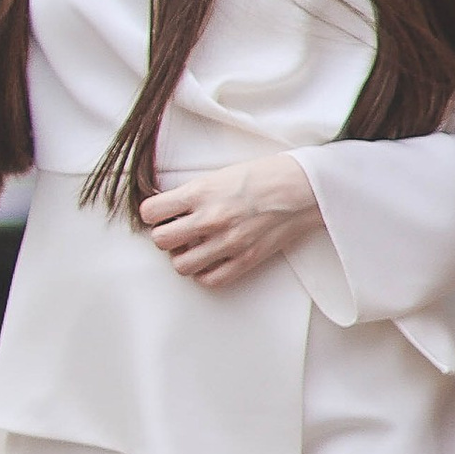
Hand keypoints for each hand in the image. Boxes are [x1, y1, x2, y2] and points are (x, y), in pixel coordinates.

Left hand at [139, 153, 323, 292]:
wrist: (305, 188)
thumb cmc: (266, 175)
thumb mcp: (221, 173)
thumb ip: (194, 192)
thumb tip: (171, 208)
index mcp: (200, 192)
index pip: (150, 212)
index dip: (152, 213)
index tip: (160, 213)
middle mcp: (209, 219)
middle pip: (160, 240)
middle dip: (165, 236)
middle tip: (177, 230)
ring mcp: (227, 243)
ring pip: (180, 265)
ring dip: (183, 256)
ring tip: (194, 246)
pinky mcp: (244, 260)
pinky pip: (210, 279)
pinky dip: (205, 273)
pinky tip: (211, 260)